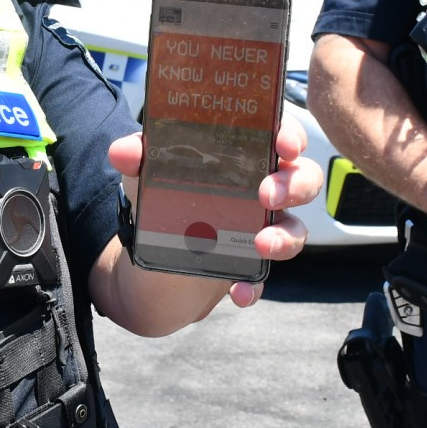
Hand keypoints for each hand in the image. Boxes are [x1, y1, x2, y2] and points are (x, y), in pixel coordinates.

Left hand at [107, 120, 322, 306]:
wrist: (152, 253)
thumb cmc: (164, 194)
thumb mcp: (148, 172)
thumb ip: (139, 156)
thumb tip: (123, 152)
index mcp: (246, 155)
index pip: (281, 136)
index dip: (291, 136)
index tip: (283, 144)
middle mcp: (264, 188)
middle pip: (303, 178)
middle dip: (294, 185)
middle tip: (266, 195)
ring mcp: (262, 228)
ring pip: (295, 229)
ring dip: (286, 238)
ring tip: (261, 245)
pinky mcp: (251, 264)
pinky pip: (263, 277)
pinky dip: (253, 286)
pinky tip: (238, 291)